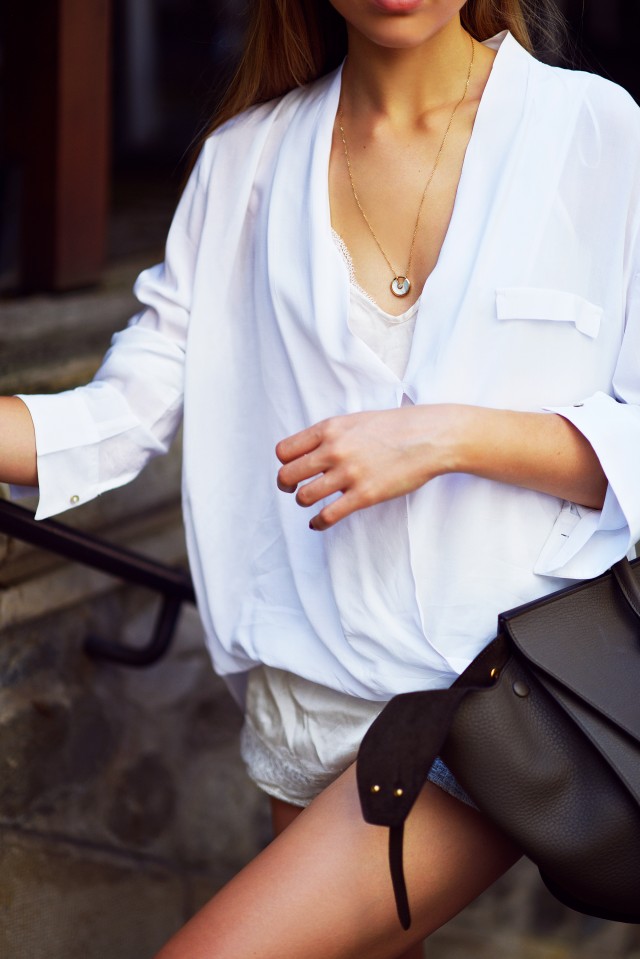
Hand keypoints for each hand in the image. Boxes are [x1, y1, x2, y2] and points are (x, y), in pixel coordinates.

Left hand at [275, 406, 459, 530]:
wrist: (429, 437)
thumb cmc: (395, 427)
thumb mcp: (356, 420)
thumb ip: (331, 435)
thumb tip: (310, 451)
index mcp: (329, 429)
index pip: (284, 450)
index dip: (285, 463)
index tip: (292, 468)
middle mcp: (334, 450)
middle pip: (287, 475)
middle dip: (286, 485)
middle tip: (292, 489)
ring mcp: (348, 474)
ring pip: (304, 496)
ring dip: (304, 501)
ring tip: (312, 502)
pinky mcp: (363, 496)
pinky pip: (327, 516)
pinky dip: (317, 523)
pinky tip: (317, 523)